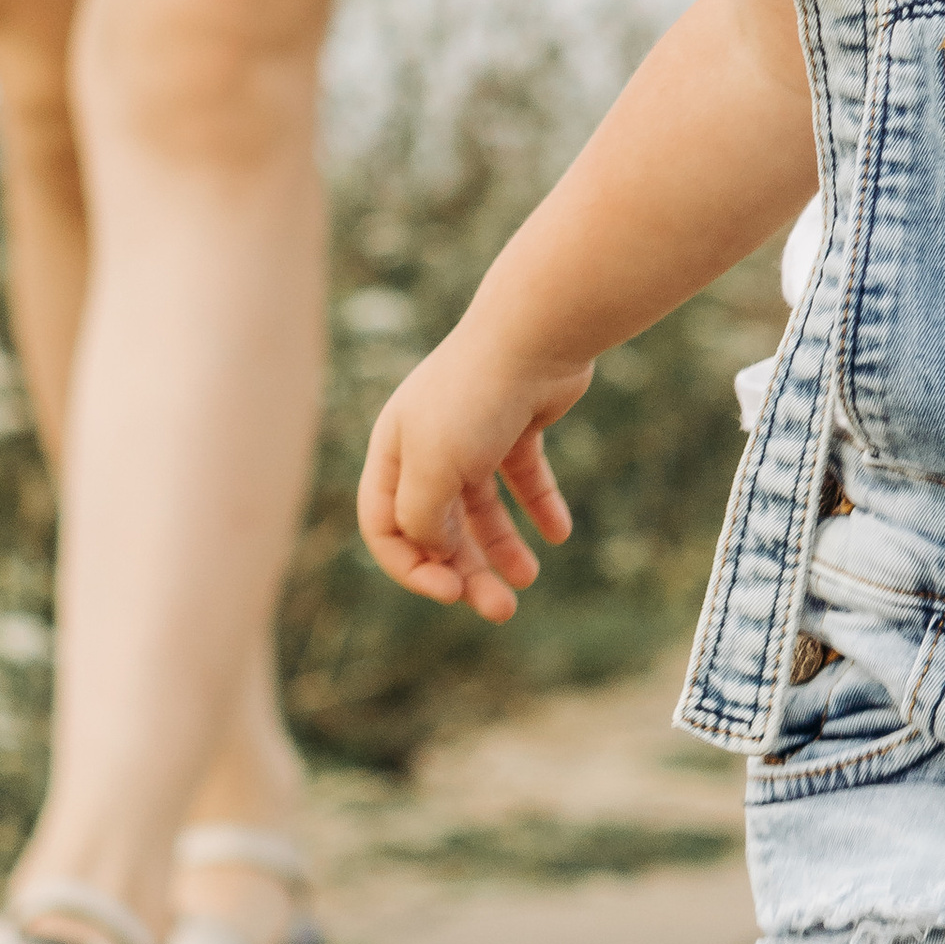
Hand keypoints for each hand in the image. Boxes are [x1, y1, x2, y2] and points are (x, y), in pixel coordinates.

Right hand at [356, 321, 592, 623]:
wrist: (537, 333)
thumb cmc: (475, 399)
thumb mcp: (431, 471)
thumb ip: (422, 521)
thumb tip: (436, 551)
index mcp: (394, 451)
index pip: (385, 528)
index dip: (412, 568)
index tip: (450, 590)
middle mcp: (430, 443)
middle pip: (439, 524)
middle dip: (464, 570)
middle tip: (499, 610)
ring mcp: (476, 433)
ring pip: (482, 507)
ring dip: (501, 548)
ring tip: (527, 580)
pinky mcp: (519, 424)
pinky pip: (526, 477)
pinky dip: (540, 507)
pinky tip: (559, 534)